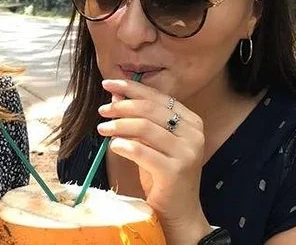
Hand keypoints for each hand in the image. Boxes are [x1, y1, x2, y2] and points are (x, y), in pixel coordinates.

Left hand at [97, 78, 211, 244]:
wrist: (178, 212)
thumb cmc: (162, 175)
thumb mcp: (149, 142)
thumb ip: (137, 118)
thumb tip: (116, 94)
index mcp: (190, 121)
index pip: (158, 97)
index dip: (131, 88)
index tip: (108, 83)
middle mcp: (193, 133)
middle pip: (150, 109)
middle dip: (122, 106)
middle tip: (102, 110)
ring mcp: (187, 152)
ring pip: (145, 127)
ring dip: (119, 126)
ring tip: (102, 129)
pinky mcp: (176, 171)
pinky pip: (143, 152)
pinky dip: (125, 145)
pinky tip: (114, 145)